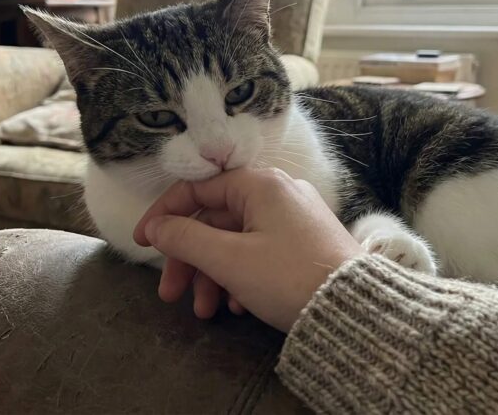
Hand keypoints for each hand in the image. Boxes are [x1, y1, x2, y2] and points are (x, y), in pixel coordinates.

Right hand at [133, 168, 362, 331]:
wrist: (354, 309)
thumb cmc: (288, 277)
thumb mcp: (229, 260)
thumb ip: (186, 239)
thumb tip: (157, 227)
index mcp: (260, 185)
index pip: (198, 189)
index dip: (164, 215)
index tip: (143, 244)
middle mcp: (278, 193)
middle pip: (215, 220)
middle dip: (189, 260)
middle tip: (170, 294)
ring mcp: (294, 219)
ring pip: (236, 241)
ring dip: (213, 276)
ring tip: (206, 312)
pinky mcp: (305, 244)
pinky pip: (260, 253)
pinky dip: (241, 277)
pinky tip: (237, 308)